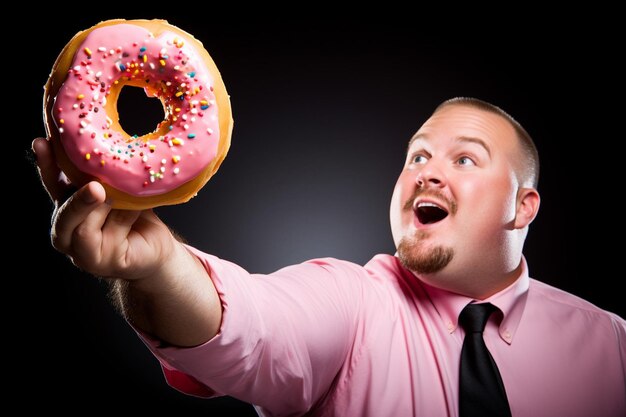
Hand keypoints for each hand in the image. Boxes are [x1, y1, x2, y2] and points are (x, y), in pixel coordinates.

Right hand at [32, 137, 176, 280]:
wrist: (157, 248)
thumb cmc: (136, 216)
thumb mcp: (119, 192)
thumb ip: (106, 179)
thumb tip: (104, 144)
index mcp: (66, 208)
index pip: (52, 183)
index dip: (47, 164)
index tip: (42, 142)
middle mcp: (66, 231)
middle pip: (63, 214)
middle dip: (78, 200)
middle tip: (95, 187)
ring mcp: (79, 252)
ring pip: (86, 227)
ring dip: (108, 210)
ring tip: (122, 199)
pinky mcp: (99, 263)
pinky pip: (110, 236)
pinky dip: (124, 220)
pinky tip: (136, 211)